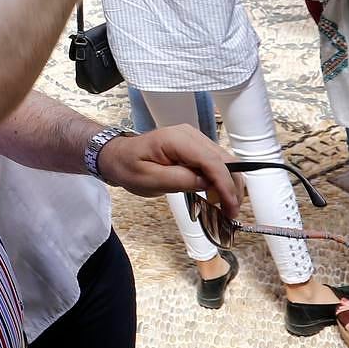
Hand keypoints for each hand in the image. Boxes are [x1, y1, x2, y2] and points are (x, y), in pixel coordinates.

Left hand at [97, 125, 244, 218]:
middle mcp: (190, 135)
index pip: (211, 161)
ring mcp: (194, 140)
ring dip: (229, 185)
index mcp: (176, 139)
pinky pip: (216, 163)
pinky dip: (220, 180)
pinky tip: (216, 196)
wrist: (116, 157)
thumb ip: (179, 180)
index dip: (225, 184)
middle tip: (231, 212)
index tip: (231, 206)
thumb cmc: (127, 166)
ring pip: (224, 162)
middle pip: (224, 160)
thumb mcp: (149, 179)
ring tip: (225, 207)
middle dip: (232, 187)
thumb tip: (207, 183)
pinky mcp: (195, 148)